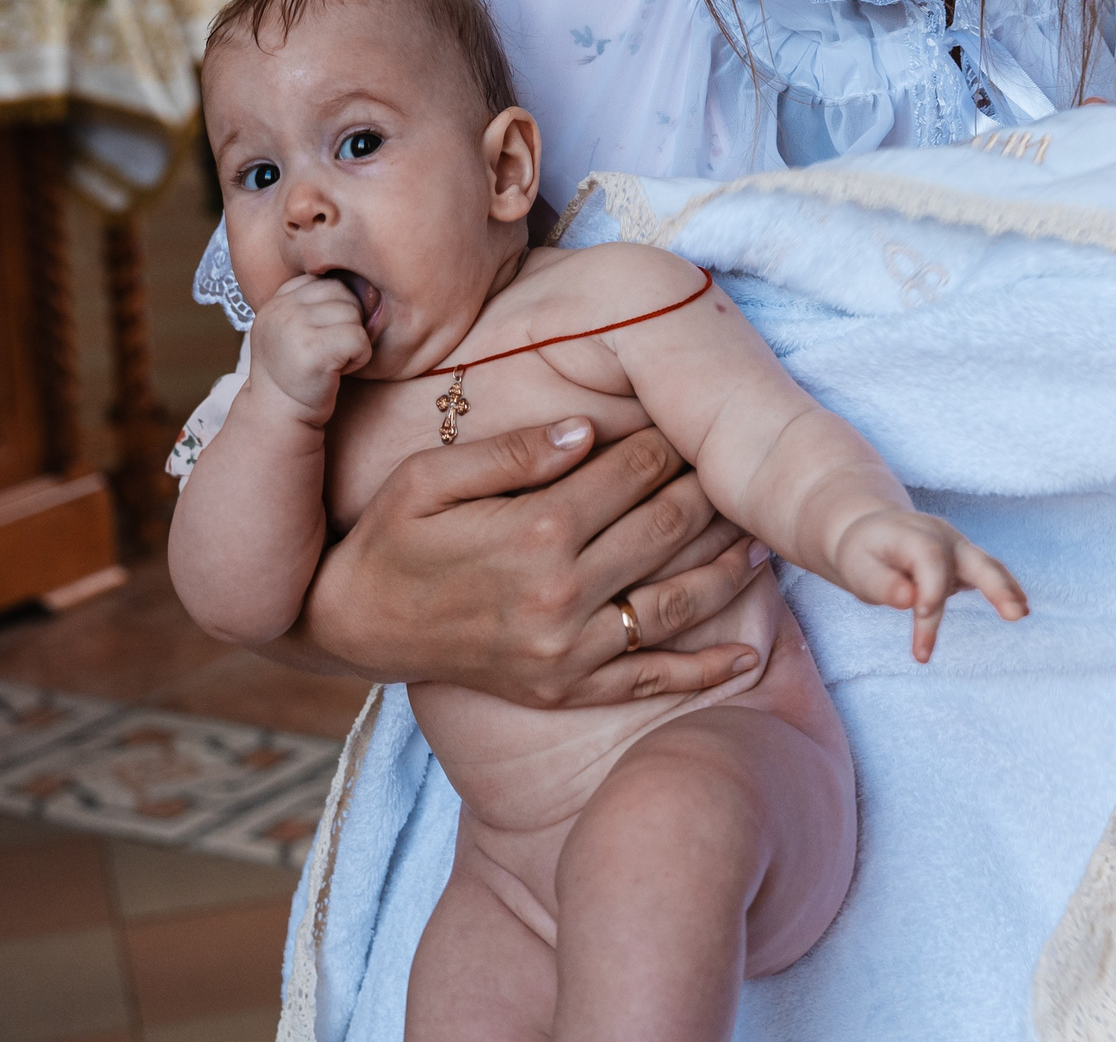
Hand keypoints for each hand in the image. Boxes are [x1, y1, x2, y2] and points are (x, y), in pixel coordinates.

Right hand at [252, 272, 372, 425]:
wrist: (279, 417)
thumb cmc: (298, 373)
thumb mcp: (294, 329)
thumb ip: (314, 303)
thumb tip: (365, 283)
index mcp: (277, 300)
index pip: (327, 282)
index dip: (337, 309)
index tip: (323, 337)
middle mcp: (281, 309)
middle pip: (343, 294)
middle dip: (349, 323)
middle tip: (331, 351)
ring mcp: (293, 327)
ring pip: (354, 315)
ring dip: (354, 342)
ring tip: (332, 361)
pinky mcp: (312, 350)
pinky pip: (359, 338)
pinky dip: (359, 358)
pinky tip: (338, 371)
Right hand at [301, 422, 774, 705]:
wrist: (353, 630)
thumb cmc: (390, 540)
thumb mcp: (427, 479)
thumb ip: (510, 452)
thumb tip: (588, 428)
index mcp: (534, 532)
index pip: (629, 475)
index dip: (668, 444)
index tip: (691, 424)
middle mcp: (561, 593)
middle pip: (664, 531)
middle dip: (709, 494)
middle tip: (740, 471)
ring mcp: (568, 650)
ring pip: (674, 603)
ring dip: (726, 569)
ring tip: (762, 542)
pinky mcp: (565, 689)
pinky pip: (648, 680)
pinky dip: (703, 671)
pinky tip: (747, 657)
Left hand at [827, 509, 1027, 662]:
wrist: (871, 532)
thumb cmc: (864, 555)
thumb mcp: (858, 569)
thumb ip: (881, 584)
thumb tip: (910, 600)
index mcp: (914, 536)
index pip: (932, 561)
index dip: (931, 590)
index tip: (919, 614)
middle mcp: (943, 538)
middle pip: (974, 559)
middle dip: (995, 587)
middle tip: (1013, 614)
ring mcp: (958, 548)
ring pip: (988, 567)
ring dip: (1006, 589)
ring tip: (1021, 614)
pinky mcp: (965, 562)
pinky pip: (988, 574)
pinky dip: (1004, 590)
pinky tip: (1018, 609)